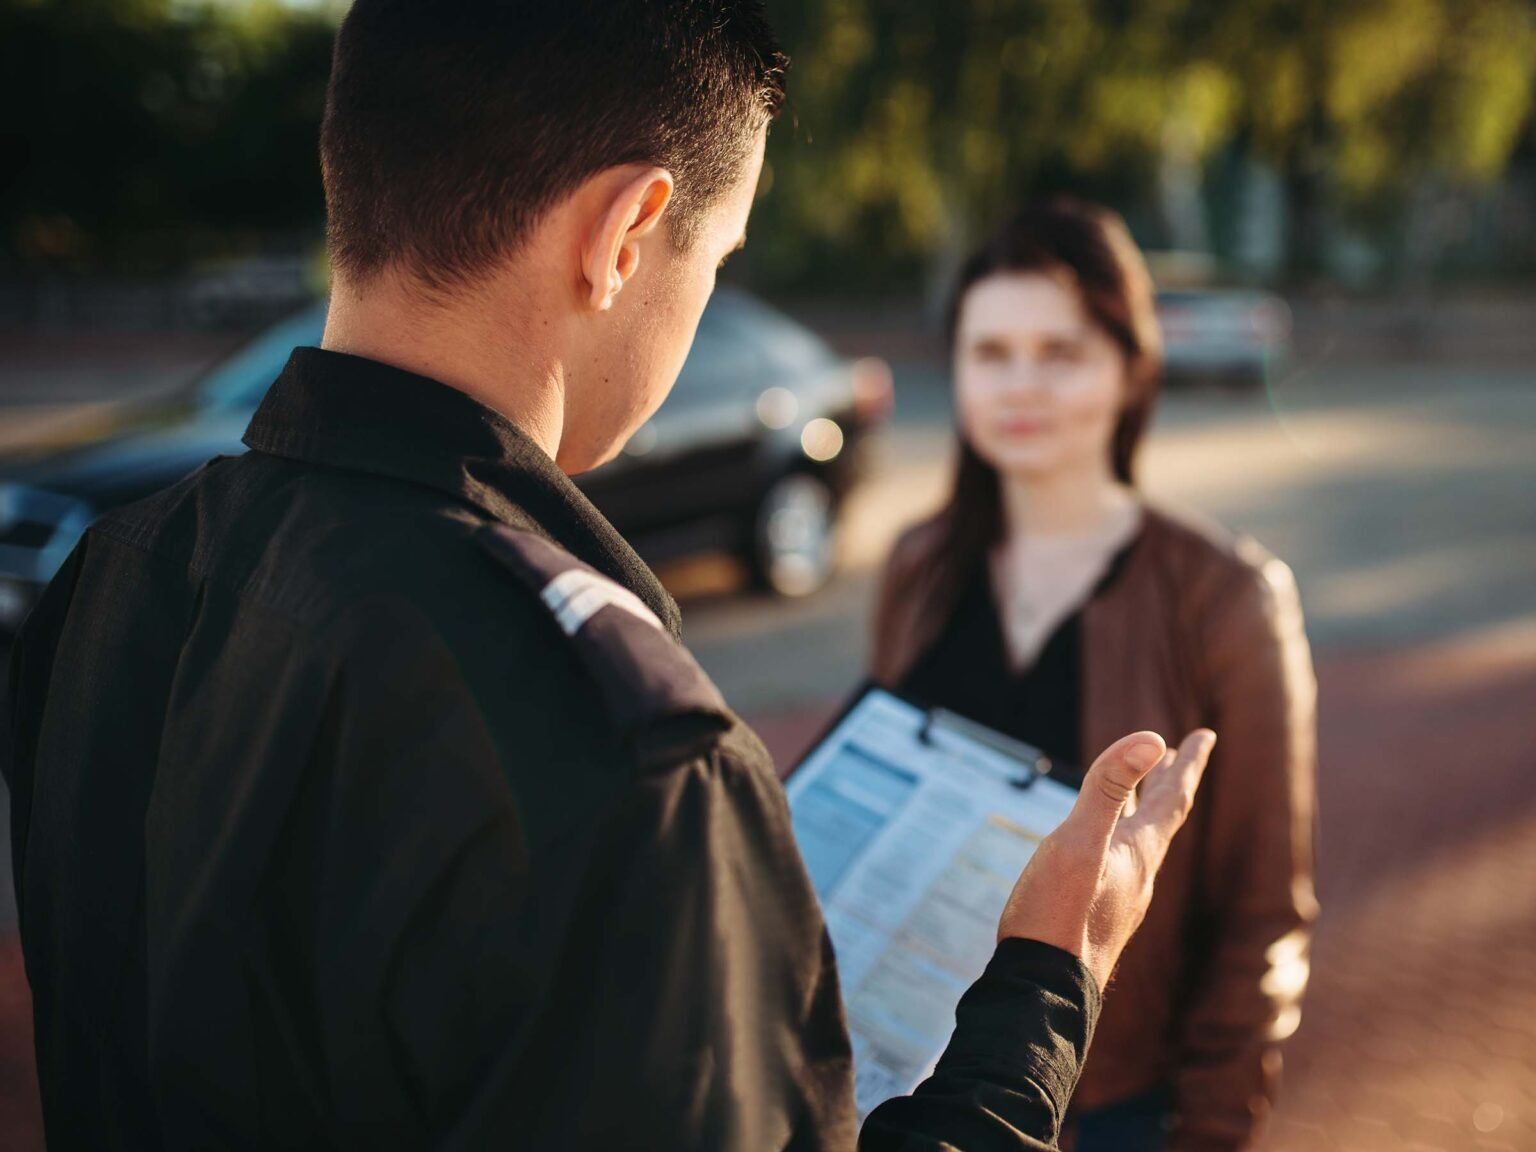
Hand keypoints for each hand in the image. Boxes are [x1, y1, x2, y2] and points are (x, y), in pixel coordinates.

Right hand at [997, 728, 1216, 991]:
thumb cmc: (1059, 914)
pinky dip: (1119, 840)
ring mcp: (1119, 898)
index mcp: (1139, 852)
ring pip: (1140, 842)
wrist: (1044, 989)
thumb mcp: (1080, 840)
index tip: (1205, 734)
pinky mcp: (1097, 916)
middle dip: (1169, 781)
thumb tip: (1151, 738)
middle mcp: (1138, 874)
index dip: (1189, 763)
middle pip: (1162, 818)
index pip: (1174, 798)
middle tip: (1177, 753)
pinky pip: (1119, 865)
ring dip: (1145, 810)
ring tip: (1143, 793)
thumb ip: (1110, 788)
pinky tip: (1102, 851)